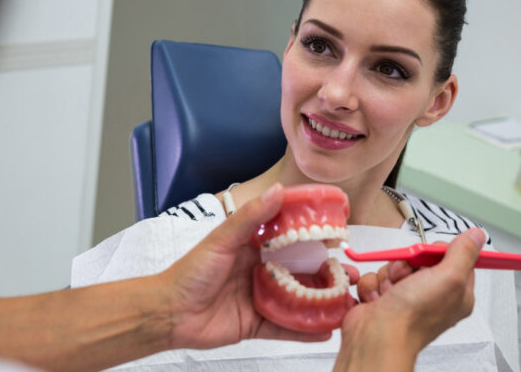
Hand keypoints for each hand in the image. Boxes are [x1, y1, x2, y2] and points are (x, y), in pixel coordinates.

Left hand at [160, 183, 358, 348]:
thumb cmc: (190, 272)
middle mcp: (261, 271)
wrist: (168, 312)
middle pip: (301, 271)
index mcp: (253, 247)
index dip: (314, 235)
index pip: (290, 238)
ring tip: (348, 302)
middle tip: (352, 274)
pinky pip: (286, 328)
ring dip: (323, 301)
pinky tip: (328, 330)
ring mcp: (261, 298)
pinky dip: (306, 330)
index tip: (340, 232)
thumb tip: (278, 190)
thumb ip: (251, 218)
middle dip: (327, 273)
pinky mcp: (257, 324)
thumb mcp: (221, 240)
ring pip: (299, 300)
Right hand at [333, 228, 484, 370]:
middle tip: (407, 276)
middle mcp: (432, 295)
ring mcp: (406, 296)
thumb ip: (463, 253)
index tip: (430, 255)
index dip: (438, 252)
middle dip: (407, 263)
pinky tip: (378, 298)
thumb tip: (476, 235)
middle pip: (419, 258)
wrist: (377, 336)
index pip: (453, 258)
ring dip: (388, 274)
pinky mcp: (384, 297)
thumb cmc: (414, 316)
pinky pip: (376, 276)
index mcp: (456, 293)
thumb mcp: (448, 278)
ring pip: (395, 266)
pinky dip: (373, 284)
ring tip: (390, 292)